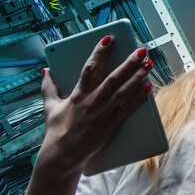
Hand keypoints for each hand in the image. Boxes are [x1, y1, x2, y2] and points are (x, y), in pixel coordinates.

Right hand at [36, 36, 153, 176]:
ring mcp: (103, 113)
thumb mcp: (50, 106)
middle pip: (114, 78)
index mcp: (78, 94)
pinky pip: (128, 109)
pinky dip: (139, 98)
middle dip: (129, 63)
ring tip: (149, 64)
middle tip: (141, 50)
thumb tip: (45, 70)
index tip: (109, 39)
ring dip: (138, 77)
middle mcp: (92, 102)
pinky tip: (149, 87)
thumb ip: (48, 86)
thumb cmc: (57, 130)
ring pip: (124, 91)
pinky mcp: (111, 124)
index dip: (100, 52)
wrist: (64, 154)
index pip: (90, 68)